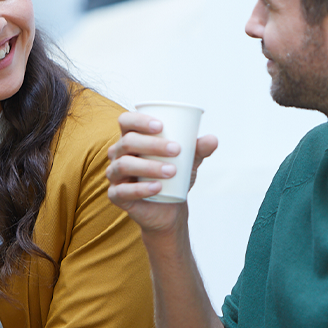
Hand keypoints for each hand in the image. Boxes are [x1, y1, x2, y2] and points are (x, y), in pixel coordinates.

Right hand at [106, 110, 217, 231]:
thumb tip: (213, 139)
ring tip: (172, 171)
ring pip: (124, 165)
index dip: (139, 120)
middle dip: (152, 144)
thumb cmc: (174, 176)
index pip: (126, 121)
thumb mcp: (188, 161)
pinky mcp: (116, 195)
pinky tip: (157, 188)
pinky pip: (123, 191)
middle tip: (176, 150)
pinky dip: (140, 189)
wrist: (169, 207)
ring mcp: (115, 174)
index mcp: (131, 138)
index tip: (161, 125)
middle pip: (127, 142)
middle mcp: (118, 154)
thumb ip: (198, 149)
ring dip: (149, 167)